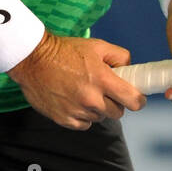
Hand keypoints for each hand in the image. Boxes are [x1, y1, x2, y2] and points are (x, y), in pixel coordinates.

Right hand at [7, 32, 145, 130]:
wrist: (34, 60)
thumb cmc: (65, 51)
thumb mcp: (97, 46)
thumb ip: (120, 56)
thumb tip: (130, 69)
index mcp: (102, 79)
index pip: (132, 101)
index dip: (137, 100)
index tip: (135, 98)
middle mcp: (91, 99)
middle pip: (117, 112)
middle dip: (115, 102)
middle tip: (105, 91)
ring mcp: (77, 111)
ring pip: (100, 117)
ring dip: (97, 108)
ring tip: (85, 92)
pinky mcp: (64, 120)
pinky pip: (84, 124)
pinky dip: (83, 116)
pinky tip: (75, 101)